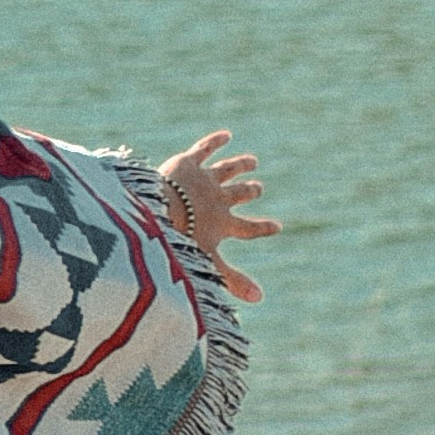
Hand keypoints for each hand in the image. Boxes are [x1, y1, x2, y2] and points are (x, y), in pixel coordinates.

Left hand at [160, 129, 278, 304]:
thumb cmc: (181, 241)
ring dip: (240, 165)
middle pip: (239, 194)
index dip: (263, 228)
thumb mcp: (209, 263)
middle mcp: (218, 199)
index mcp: (223, 224)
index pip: (248, 228)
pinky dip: (216, 141)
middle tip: (258, 187)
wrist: (157, 212)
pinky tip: (225, 135)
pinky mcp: (188, 163)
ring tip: (251, 161)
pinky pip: (205, 148)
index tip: (277, 226)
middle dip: (250, 191)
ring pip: (227, 170)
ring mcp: (204, 179)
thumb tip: (260, 299)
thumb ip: (233, 281)